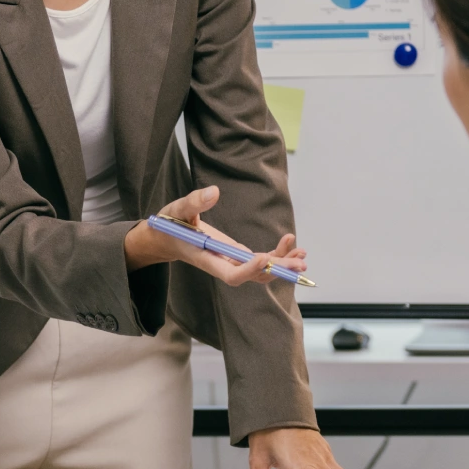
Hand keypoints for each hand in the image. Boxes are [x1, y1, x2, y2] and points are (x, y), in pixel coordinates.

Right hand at [122, 185, 305, 286]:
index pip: (231, 275)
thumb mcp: (177, 211)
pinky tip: (291, 243)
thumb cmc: (169, 225)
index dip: (249, 271)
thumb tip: (214, 192)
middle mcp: (222, 265)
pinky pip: (260, 261)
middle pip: (253, 276)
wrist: (167, 238)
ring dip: (282, 265)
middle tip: (298, 263)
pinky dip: (277, 255)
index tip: (264, 258)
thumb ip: (193, 203)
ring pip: (261, 271)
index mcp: (207, 259)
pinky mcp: (237, 255)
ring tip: (302, 255)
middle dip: (276, 270)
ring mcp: (231, 262)